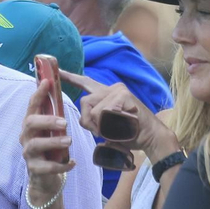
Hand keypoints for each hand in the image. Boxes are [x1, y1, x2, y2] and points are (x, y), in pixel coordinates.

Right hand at [19, 77, 75, 204]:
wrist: (45, 178)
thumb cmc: (51, 149)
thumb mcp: (52, 131)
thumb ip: (56, 116)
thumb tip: (62, 94)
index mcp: (31, 124)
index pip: (32, 106)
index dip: (38, 94)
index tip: (47, 82)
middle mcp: (26, 137)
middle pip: (30, 123)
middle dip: (47, 120)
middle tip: (65, 122)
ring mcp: (29, 153)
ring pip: (37, 145)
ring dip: (54, 141)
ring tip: (69, 141)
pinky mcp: (35, 169)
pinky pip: (48, 167)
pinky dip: (62, 165)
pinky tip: (73, 163)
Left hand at [60, 71, 178, 159]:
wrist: (152, 138)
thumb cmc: (129, 134)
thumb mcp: (106, 126)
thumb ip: (94, 119)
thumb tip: (83, 119)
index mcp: (107, 93)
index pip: (85, 83)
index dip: (70, 78)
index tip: (57, 70)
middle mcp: (112, 88)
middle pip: (84, 102)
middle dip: (88, 122)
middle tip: (103, 132)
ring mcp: (118, 90)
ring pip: (92, 111)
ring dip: (98, 126)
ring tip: (114, 130)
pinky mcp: (123, 96)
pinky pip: (102, 113)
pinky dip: (108, 126)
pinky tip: (121, 127)